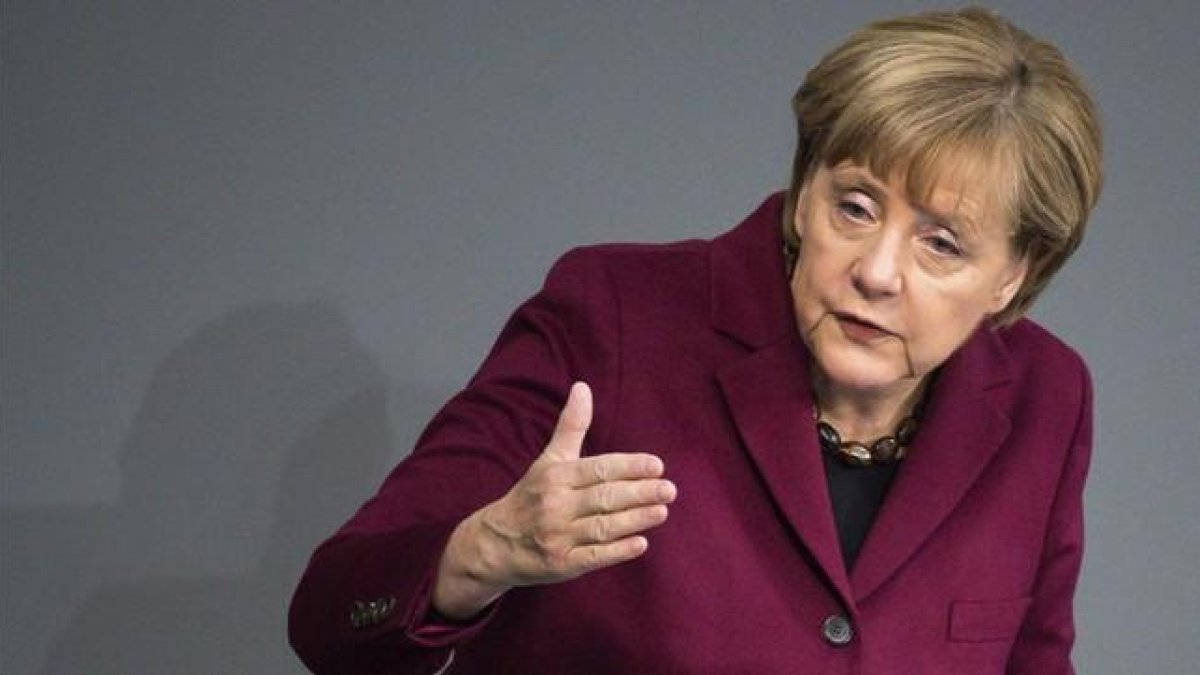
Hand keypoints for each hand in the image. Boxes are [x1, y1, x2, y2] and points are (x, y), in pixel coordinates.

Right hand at [432, 382, 675, 618]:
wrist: (496, 543)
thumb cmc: (531, 496)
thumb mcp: (549, 459)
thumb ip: (572, 426)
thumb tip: (583, 387)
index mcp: (555, 476)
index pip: (598, 469)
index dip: (629, 467)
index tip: (657, 465)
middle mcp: (556, 505)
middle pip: (604, 497)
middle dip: (639, 493)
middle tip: (669, 489)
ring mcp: (558, 536)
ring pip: (602, 527)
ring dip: (635, 519)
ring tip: (662, 511)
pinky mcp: (561, 564)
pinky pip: (593, 556)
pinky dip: (617, 550)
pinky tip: (641, 543)